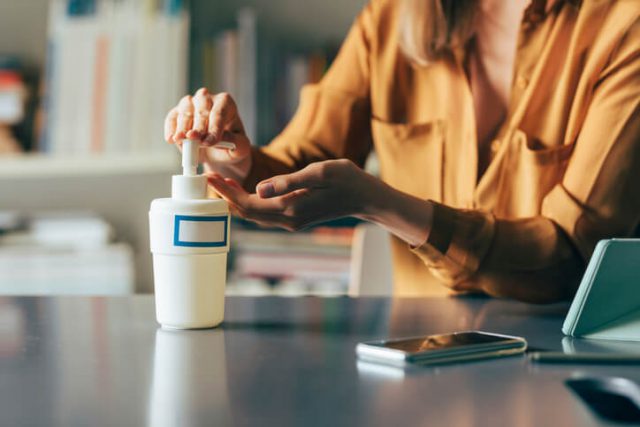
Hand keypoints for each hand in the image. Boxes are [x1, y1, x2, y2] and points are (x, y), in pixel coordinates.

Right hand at [164, 88, 251, 182]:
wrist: (219, 153)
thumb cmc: (232, 146)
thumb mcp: (241, 147)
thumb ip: (234, 142)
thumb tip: (217, 138)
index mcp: (226, 103)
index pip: (219, 113)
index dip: (214, 128)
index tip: (210, 142)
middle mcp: (207, 98)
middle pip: (202, 109)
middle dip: (198, 125)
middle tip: (194, 139)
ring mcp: (191, 103)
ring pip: (185, 110)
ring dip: (183, 126)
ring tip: (181, 139)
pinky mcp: (177, 113)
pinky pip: (172, 117)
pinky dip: (171, 128)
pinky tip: (171, 139)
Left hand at [207, 159, 377, 230]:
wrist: (367, 199)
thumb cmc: (347, 180)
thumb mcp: (319, 173)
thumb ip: (288, 181)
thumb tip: (258, 188)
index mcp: (291, 208)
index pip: (248, 204)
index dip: (226, 192)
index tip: (210, 177)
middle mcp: (288, 220)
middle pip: (246, 213)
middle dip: (225, 197)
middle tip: (208, 178)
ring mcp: (292, 222)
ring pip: (254, 216)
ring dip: (235, 201)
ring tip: (219, 183)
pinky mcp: (296, 218)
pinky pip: (264, 214)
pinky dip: (249, 203)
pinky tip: (242, 191)